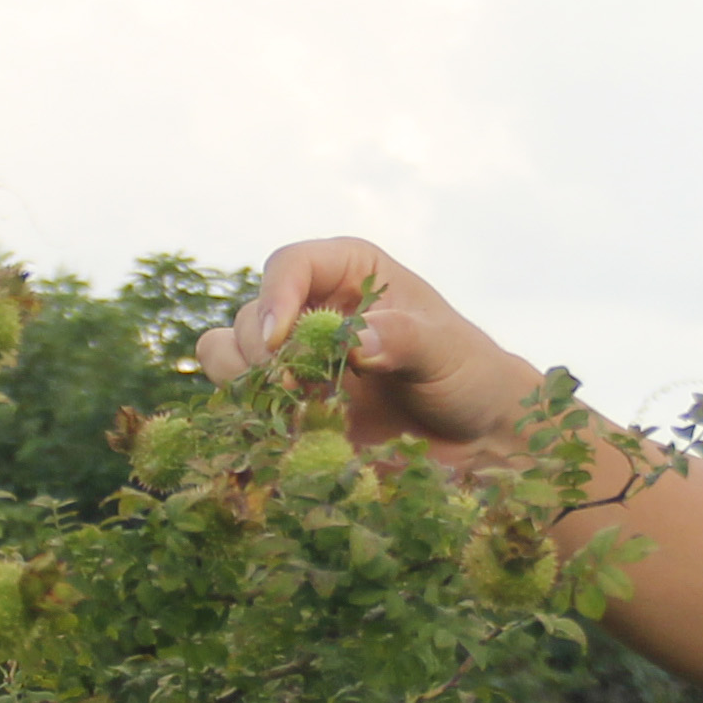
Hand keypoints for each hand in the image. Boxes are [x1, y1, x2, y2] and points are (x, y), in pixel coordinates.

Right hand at [188, 239, 552, 456]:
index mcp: (348, 272)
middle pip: (250, 317)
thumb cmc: (468, 375)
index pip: (288, 265)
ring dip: (248, 385)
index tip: (279, 342)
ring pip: (228, 355)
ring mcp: (296, 359)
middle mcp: (312, 307)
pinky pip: (242, 404)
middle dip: (261, 355)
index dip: (276, 298)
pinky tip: (293, 434)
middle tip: (297, 391)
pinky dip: (254, 418)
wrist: (474, 438)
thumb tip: (357, 341)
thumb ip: (403, 339)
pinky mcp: (290, 407)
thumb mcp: (444, 351)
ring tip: (294, 411)